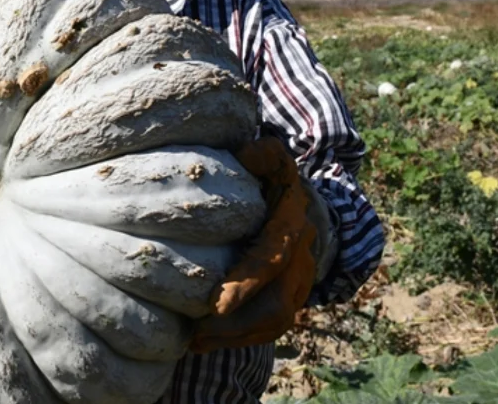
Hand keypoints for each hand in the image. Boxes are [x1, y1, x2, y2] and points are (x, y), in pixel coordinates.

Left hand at [190, 136, 319, 352]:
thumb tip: (246, 154)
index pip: (273, 259)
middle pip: (278, 304)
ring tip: (195, 344)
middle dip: (238, 325)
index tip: (216, 304)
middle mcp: (302, 256)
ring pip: (276, 321)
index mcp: (293, 223)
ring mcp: (300, 280)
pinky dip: (242, 337)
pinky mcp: (292, 295)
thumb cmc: (271, 175)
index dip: (248, 282)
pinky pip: (272, 325)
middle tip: (196, 334)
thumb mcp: (271, 157)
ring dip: (237, 337)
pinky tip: (206, 341)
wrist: (299, 196)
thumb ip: (263, 153)